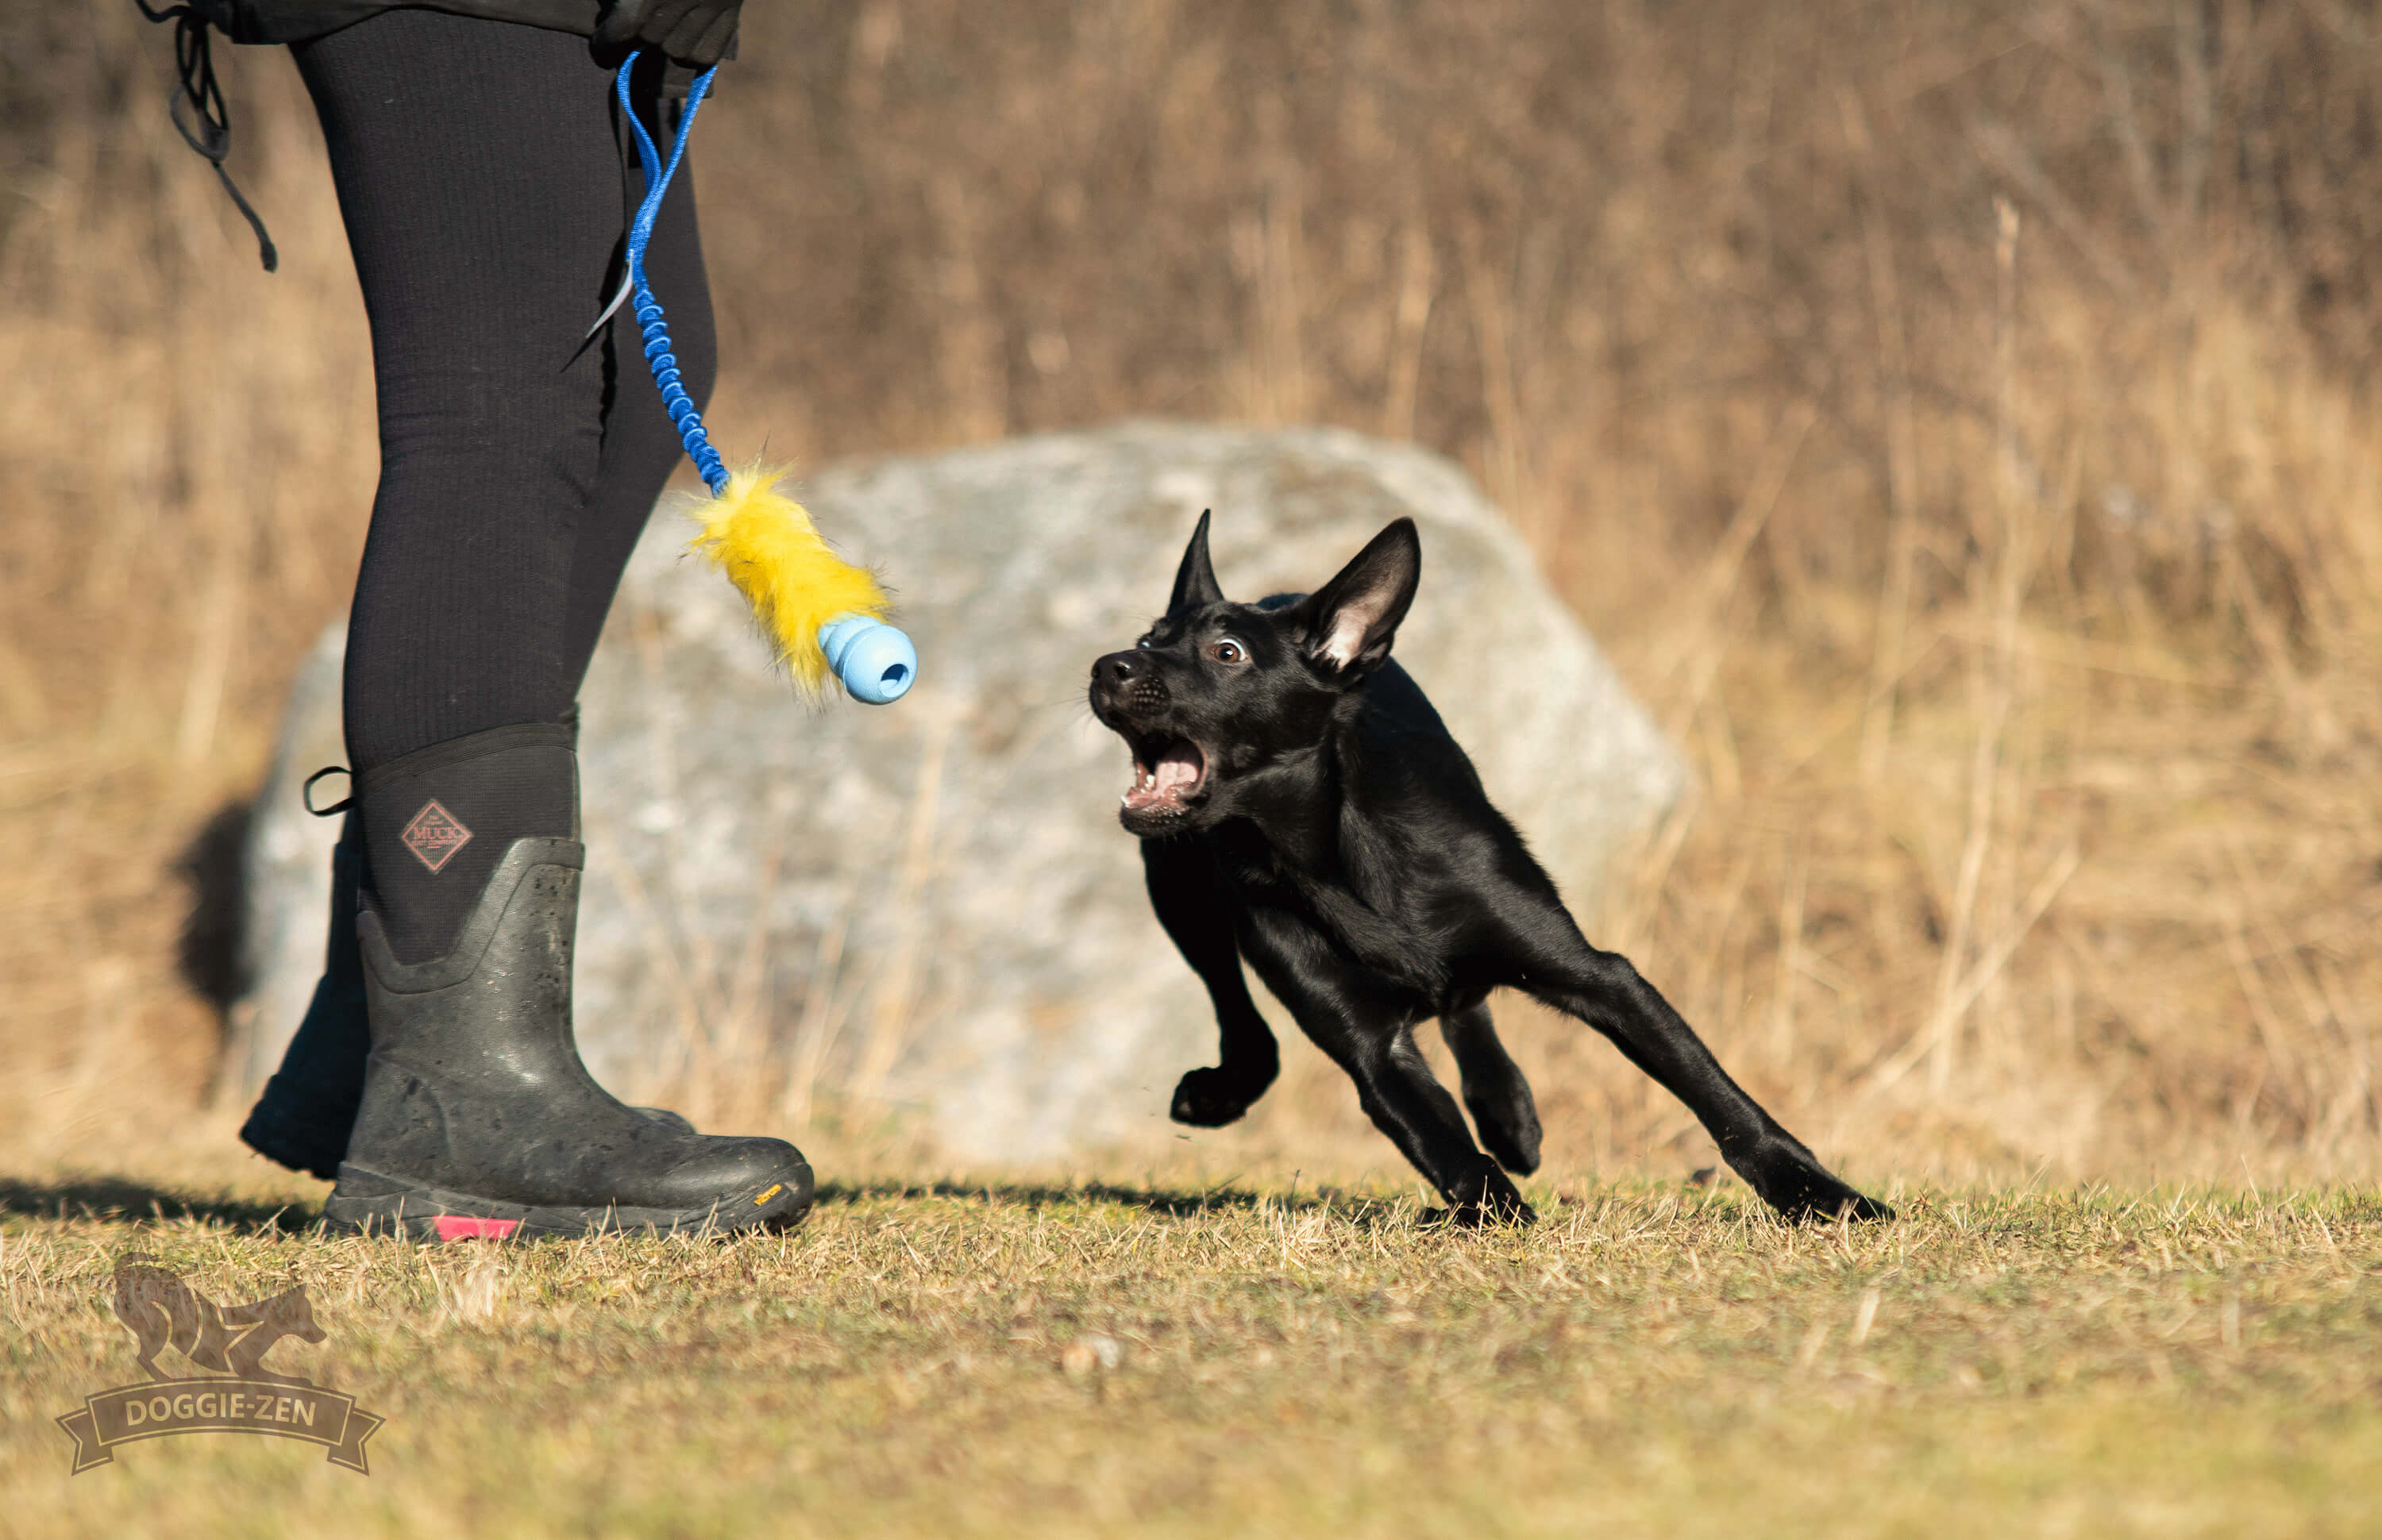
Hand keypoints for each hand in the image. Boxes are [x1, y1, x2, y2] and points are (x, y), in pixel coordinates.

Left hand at [595, 0, 743, 68]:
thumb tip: (607, 10)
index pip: (622, 28)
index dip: (606, 45)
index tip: (601, 52)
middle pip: (650, 38)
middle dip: (639, 35)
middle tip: (635, 25)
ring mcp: (710, 4)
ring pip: (678, 51)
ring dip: (667, 45)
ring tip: (663, 30)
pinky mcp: (730, 10)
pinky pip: (707, 54)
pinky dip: (694, 54)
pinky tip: (685, 39)